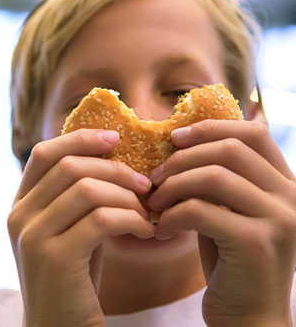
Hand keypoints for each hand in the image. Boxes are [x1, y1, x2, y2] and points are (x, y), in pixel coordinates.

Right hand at [8, 129, 154, 326]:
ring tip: (147, 212)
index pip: (45, 153)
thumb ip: (80, 195)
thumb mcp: (73, 226)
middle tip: (145, 183)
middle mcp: (20, 215)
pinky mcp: (55, 258)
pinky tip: (147, 232)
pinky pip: (101, 220)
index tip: (115, 138)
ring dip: (127, 197)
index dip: (81, 139)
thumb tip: (114, 157)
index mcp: (22, 203)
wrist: (61, 326)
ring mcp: (33, 236)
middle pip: (71, 167)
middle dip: (116, 170)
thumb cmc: (75, 273)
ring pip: (88, 190)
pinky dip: (131, 220)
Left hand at [148, 120, 295, 326]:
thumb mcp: (227, 212)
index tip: (175, 139)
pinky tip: (161, 230)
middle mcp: (291, 196)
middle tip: (155, 177)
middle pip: (229, 149)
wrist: (249, 317)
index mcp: (285, 183)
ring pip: (213, 176)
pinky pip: (200, 211)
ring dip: (173, 186)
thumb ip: (214, 181)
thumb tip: (177, 149)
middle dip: (182, 159)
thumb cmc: (231, 261)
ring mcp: (280, 219)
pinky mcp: (258, 244)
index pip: (253, 133)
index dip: (211, 129)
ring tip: (154, 203)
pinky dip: (172, 215)